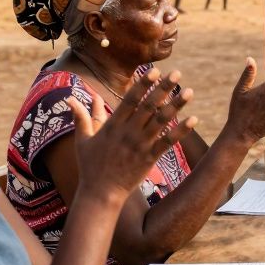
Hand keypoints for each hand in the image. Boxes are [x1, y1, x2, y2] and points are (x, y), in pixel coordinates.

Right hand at [67, 67, 196, 202]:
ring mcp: (140, 145)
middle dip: (163, 88)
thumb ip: (82, 117)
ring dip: (176, 106)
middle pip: (148, 106)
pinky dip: (181, 131)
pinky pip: (167, 142)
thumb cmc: (90, 166)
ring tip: (189, 92)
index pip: (130, 99)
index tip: (154, 70)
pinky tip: (193, 119)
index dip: (143, 84)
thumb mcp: (83, 139)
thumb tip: (71, 98)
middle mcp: (128, 132)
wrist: (100, 193)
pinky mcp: (149, 159)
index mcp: (113, 125)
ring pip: (161, 122)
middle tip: (176, 73)